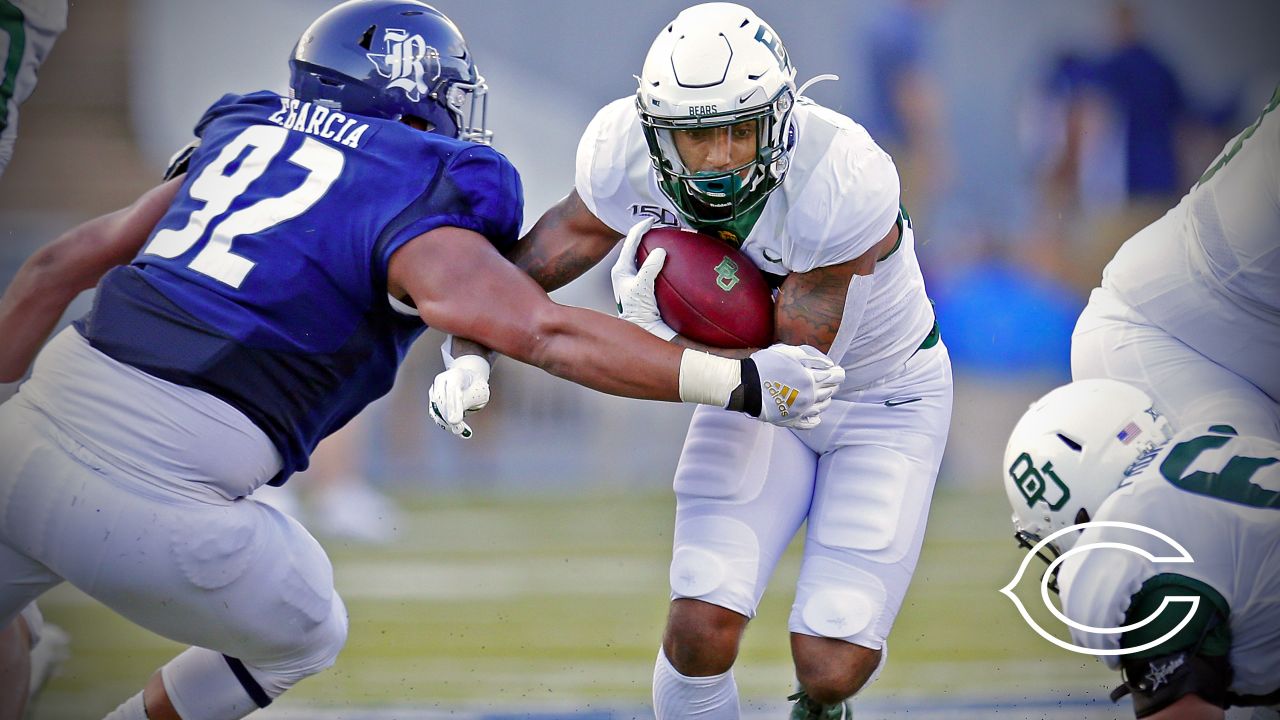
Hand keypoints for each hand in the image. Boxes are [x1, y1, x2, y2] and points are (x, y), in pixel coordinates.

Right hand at [428, 355, 490, 438]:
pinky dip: (445, 423)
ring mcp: (435, 389)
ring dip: (446, 422)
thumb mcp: (480, 392)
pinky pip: (436, 413)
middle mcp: (442, 380)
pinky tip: (457, 430)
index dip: (453, 406)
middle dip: (449, 416)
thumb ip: (468, 401)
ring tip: (460, 431)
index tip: (456, 421)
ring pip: (436, 408)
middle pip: (440, 399)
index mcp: (456, 374)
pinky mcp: (433, 399)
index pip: (452, 389)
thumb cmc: (476, 386)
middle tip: (459, 430)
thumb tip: (453, 420)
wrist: (469, 380)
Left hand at [610, 216, 675, 339]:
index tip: (653, 220)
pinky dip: (664, 260)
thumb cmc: (639, 313)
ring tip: (670, 238)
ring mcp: (636, 279)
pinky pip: (655, 267)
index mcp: (621, 270)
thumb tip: (660, 251)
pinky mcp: (646, 286)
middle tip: (664, 226)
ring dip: (656, 245)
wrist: (644, 333)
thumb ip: (649, 268)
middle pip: (637, 246)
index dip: (641, 228)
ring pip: (645, 255)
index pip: (630, 242)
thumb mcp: (642, 289)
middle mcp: (627, 273)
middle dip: (649, 234)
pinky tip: (676, 260)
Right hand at [745, 344, 843, 428]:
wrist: (745, 385)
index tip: (835, 370)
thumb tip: (829, 364)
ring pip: (822, 407)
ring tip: (816, 392)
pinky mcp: (791, 420)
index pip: (836, 377)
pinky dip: (815, 418)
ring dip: (824, 399)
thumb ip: (812, 356)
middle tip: (825, 379)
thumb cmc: (765, 365)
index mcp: (811, 379)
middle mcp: (810, 397)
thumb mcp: (789, 352)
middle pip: (831, 392)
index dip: (837, 372)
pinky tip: (813, 413)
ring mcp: (801, 411)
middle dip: (831, 384)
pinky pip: (810, 423)